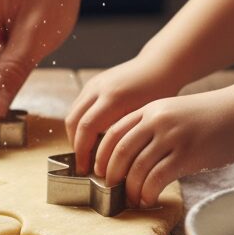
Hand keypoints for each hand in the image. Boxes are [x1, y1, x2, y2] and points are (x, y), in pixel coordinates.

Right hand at [65, 54, 183, 173]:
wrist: (159, 64)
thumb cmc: (160, 92)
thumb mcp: (146, 116)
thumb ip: (127, 134)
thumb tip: (114, 162)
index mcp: (113, 98)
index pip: (86, 128)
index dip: (82, 151)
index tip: (86, 169)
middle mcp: (98, 89)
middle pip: (73, 121)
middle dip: (75, 145)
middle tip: (84, 165)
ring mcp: (93, 84)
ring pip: (73, 114)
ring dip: (76, 135)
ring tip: (87, 153)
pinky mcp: (93, 83)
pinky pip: (79, 107)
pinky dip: (80, 124)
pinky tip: (93, 136)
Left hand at [94, 90, 233, 207]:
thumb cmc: (206, 117)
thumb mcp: (171, 111)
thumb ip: (149, 126)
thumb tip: (128, 156)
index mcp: (148, 110)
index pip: (113, 133)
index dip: (101, 155)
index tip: (98, 171)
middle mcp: (156, 121)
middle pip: (120, 150)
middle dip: (111, 174)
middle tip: (109, 189)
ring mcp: (172, 137)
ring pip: (137, 166)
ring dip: (130, 188)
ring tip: (131, 198)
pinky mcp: (188, 154)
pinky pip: (158, 177)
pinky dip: (148, 191)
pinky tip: (148, 199)